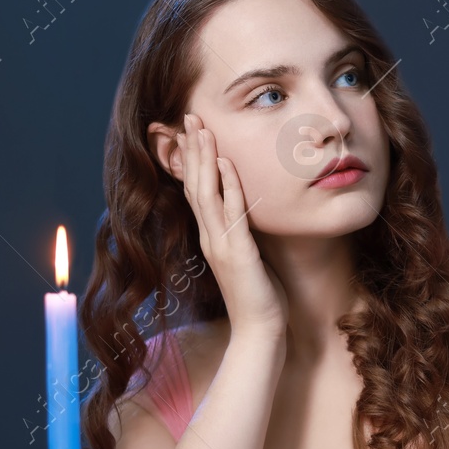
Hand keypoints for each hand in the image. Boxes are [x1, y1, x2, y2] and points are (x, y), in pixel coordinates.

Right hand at [175, 113, 287, 337]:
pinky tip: (227, 163)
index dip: (191, 160)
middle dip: (191, 149)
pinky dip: (229, 186)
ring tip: (201, 128)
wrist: (260, 331)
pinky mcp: (237, 253)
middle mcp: (210, 237)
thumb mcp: (248, 256)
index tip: (190, 131)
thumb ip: (243, 233)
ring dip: (203, 159)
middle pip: (194, 184)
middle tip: (188, 116)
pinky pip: (231, 213)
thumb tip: (248, 210)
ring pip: (206, 193)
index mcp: (211, 236)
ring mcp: (220, 244)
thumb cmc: (259, 296)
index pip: (196, 190)